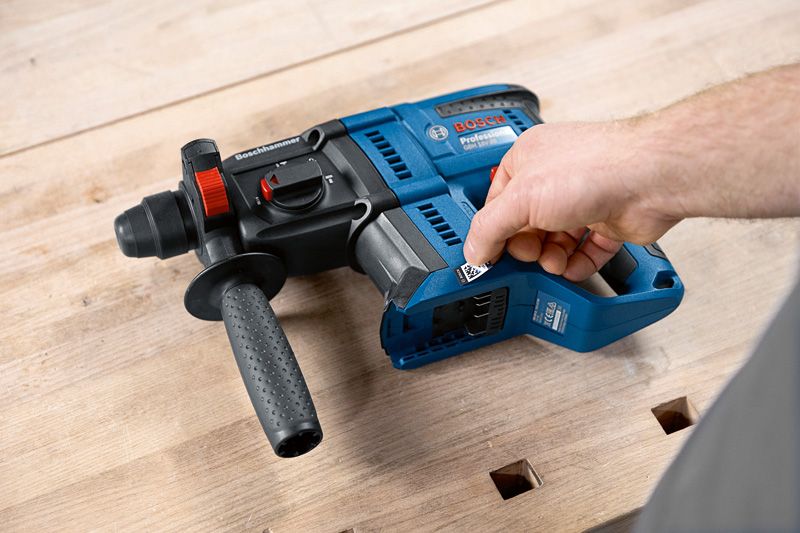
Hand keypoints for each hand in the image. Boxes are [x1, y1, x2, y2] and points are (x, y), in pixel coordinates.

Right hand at [463, 121, 681, 280]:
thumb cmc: (593, 168)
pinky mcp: (608, 220)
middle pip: (527, 224)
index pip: (497, 200)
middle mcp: (555, 177)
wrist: (650, 179)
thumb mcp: (521, 199)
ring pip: (556, 239)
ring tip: (555, 263)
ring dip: (552, 258)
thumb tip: (473, 252)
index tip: (489, 254)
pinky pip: (586, 249)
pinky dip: (578, 263)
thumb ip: (490, 228)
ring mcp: (583, 198)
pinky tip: (573, 267)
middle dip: (527, 247)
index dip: (493, 229)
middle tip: (530, 255)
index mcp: (528, 159)